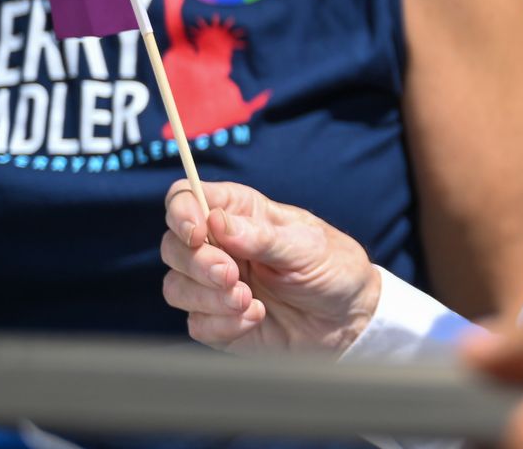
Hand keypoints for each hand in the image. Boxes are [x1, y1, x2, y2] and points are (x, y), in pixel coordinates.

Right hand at [160, 179, 380, 354]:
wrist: (349, 319)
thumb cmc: (333, 268)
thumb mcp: (306, 246)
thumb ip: (261, 236)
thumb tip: (216, 221)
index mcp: (240, 213)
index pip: (187, 198)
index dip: (181, 211)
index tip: (196, 232)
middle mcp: (221, 246)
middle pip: (173, 245)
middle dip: (196, 262)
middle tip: (231, 274)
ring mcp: (215, 285)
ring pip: (176, 286)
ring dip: (207, 296)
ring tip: (248, 300)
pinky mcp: (218, 320)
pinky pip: (196, 323)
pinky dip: (222, 324)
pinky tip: (255, 318)